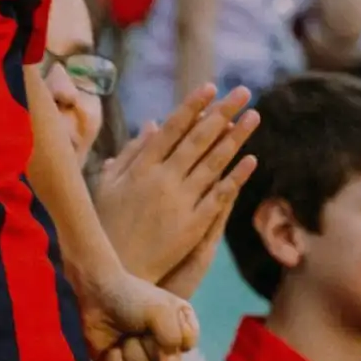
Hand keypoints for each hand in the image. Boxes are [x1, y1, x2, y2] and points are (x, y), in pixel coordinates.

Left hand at [81, 270, 199, 360]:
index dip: (175, 338)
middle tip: (138, 326)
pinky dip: (114, 358)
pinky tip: (110, 345)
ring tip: (123, 333)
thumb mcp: (162, 310)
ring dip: (130, 350)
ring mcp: (141, 355)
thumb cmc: (132, 296)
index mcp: (178, 326)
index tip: (163, 319)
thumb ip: (173, 337)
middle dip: (149, 345)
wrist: (95, 294)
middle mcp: (162, 344)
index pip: (188, 345)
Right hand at [91, 85, 256, 284]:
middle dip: (223, 112)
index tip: (210, 87)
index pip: (172, 129)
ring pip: (213, 163)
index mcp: (140, 167)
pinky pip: (219, 196)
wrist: (117, 273)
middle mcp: (162, 180)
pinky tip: (252, 160)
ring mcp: (180, 203)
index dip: (192, 107)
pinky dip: (236, 177)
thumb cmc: (106, 226)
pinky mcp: (194, 226)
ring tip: (254, 117)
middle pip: (198, 139)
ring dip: (236, 138)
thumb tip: (153, 123)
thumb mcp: (108, 185)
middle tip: (243, 92)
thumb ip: (131, 153)